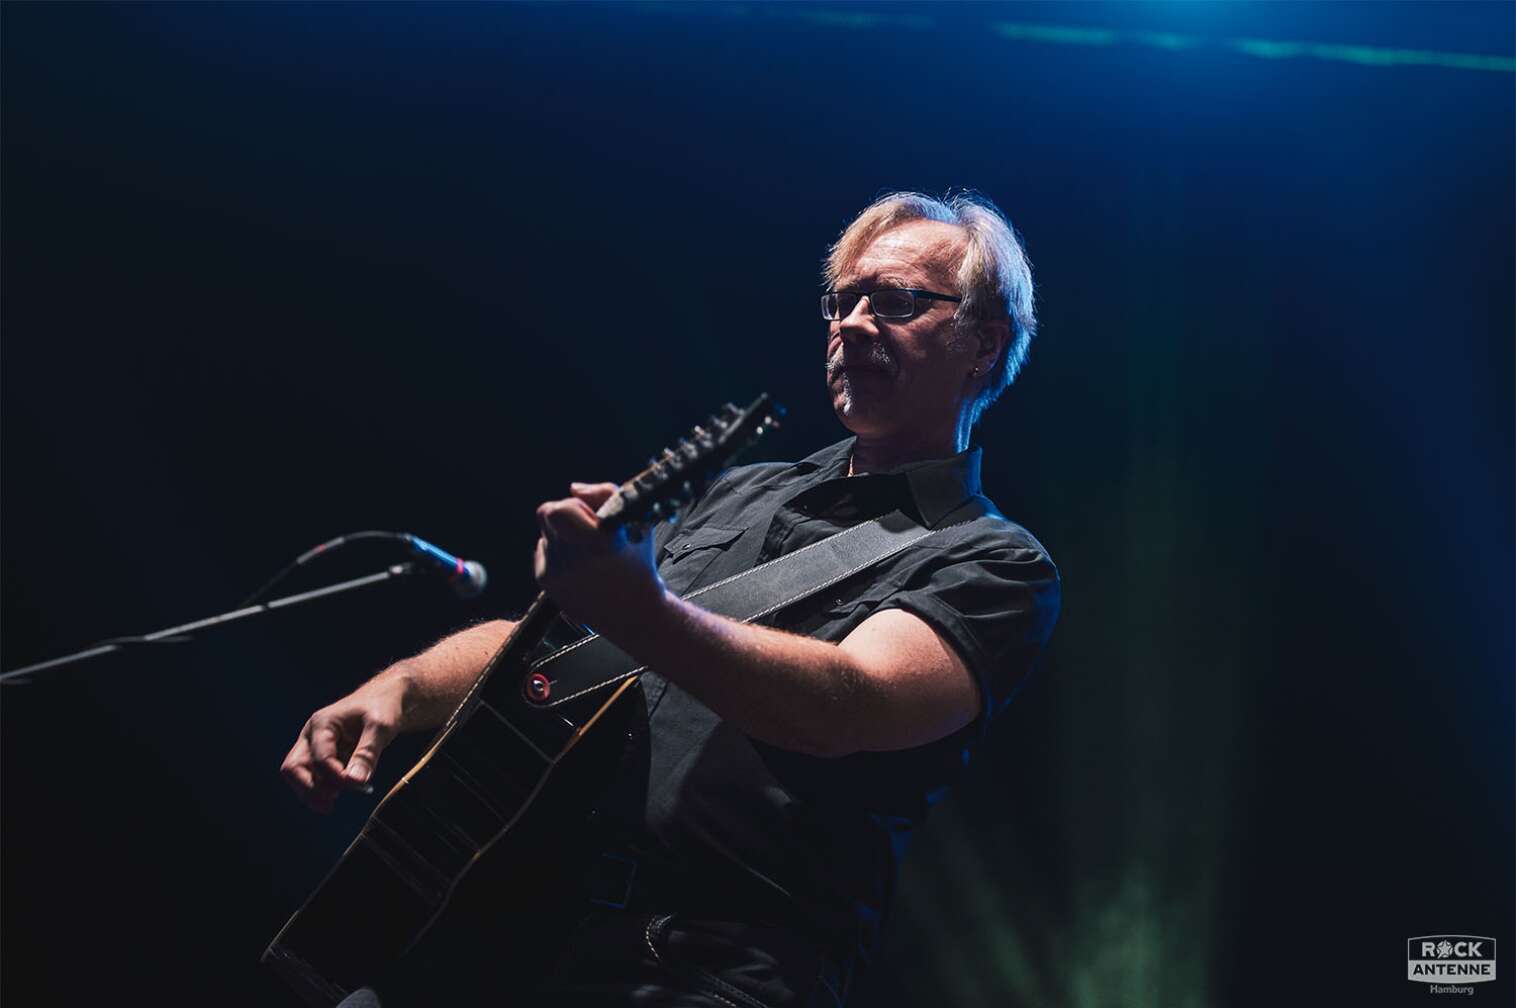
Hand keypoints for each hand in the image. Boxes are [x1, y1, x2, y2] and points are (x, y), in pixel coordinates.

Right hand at [280, 676, 404, 812]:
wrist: (386, 700)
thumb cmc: (383, 707)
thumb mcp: (380, 727)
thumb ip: (367, 753)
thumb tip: (355, 782)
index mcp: (322, 723)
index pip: (319, 758)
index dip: (335, 776)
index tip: (359, 786)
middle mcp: (312, 735)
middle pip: (293, 768)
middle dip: (310, 788)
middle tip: (331, 804)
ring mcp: (314, 746)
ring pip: (298, 775)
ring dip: (312, 792)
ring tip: (331, 805)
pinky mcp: (322, 757)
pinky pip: (312, 778)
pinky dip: (321, 789)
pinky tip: (340, 794)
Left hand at [533, 481, 666, 638]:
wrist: (634, 611)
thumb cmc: (637, 562)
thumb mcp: (636, 521)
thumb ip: (605, 493)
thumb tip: (573, 488)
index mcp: (601, 541)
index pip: (562, 508)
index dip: (575, 506)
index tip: (592, 518)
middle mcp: (576, 558)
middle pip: (546, 513)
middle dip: (564, 513)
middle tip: (584, 526)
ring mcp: (558, 571)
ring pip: (546, 531)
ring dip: (563, 533)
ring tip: (586, 550)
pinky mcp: (546, 581)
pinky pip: (543, 550)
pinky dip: (559, 552)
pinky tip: (579, 565)